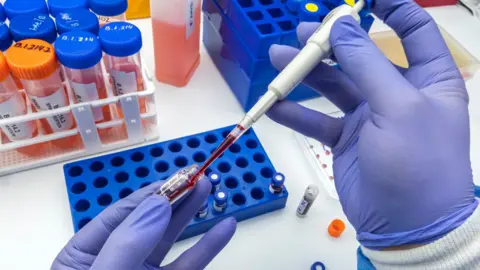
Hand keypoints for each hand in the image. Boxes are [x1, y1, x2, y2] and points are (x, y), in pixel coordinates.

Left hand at [52, 178, 236, 268]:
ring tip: (208, 189)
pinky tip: (223, 229)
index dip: (151, 193)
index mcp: (84, 257)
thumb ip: (127, 244)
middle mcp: (114, 263)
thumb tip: (155, 203)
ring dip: (192, 215)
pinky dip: (208, 247)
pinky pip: (189, 266)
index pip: (121, 215)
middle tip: (196, 176)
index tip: (176, 178)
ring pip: (171, 240)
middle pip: (148, 222)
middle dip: (174, 197)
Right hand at [267, 0, 477, 248]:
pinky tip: (274, 104)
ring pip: (333, 86)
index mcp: (428, 79)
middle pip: (361, 56)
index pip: (413, 30)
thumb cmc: (416, 161)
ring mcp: (369, 116)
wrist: (407, 225)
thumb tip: (343, 25)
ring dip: (305, 73)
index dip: (391, 7)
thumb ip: (367, 63)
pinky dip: (295, 113)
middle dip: (331, 43)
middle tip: (301, 32)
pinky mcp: (346, 139)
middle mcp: (398, 93)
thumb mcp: (397, 107)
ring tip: (276, 57)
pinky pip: (317, 120)